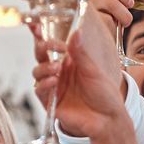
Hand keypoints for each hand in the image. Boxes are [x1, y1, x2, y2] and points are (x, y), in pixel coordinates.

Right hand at [33, 0, 135, 115]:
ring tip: (57, 68)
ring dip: (44, 67)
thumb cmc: (104, 94)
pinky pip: (39, 90)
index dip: (41, 34)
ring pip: (37, 72)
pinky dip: (44, 84)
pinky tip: (53, 81)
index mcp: (69, 61)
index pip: (51, 44)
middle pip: (41, 55)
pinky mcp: (50, 102)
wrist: (107, 119)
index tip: (36, 24)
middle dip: (42, 47)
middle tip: (51, 46)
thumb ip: (81, 52)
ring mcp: (54, 87)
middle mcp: (59, 72)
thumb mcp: (93, 70)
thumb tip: (76, 31)